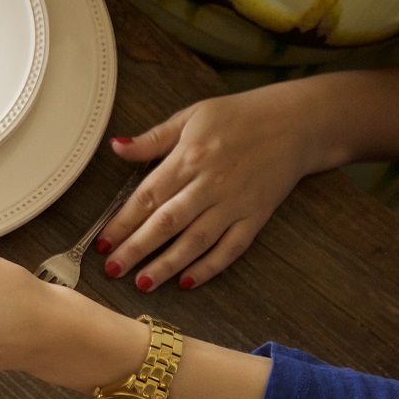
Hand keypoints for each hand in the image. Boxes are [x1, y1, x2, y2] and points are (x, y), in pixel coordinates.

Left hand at [100, 82, 335, 289]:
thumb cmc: (239, 117)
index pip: (149, 196)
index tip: (102, 242)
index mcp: (189, 157)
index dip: (123, 221)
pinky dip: (209, 267)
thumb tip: (116, 147)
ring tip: (142, 282)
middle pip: (168, 222)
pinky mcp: (256, 217)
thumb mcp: (191, 117)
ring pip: (196, 240)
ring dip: (167, 264)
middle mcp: (211, 183)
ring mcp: (235, 203)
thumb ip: (153, 138)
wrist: (296, 122)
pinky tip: (186, 282)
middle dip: (137, 248)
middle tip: (113, 268)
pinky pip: (231, 248)